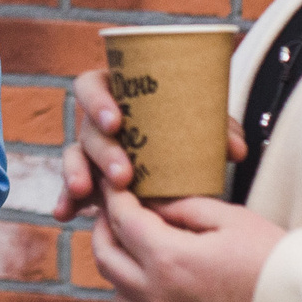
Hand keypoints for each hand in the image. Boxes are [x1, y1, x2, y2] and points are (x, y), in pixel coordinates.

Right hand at [54, 67, 244, 220]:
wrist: (183, 154)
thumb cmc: (187, 127)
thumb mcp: (201, 124)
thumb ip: (219, 130)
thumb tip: (236, 149)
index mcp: (118, 93)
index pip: (92, 86)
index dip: (98, 102)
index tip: (115, 122)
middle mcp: (98, 121)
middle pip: (88, 128)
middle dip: (102, 152)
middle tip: (123, 174)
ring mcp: (90, 149)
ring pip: (75, 156)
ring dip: (77, 173)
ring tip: (83, 192)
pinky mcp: (89, 177)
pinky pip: (72, 188)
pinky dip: (67, 201)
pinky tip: (64, 214)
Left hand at [89, 182, 283, 301]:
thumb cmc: (273, 264)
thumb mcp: (231, 219)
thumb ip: (183, 208)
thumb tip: (153, 205)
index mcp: (168, 258)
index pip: (122, 221)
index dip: (114, 199)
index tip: (114, 189)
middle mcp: (156, 297)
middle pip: (106, 259)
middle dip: (104, 231)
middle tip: (113, 217)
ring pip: (118, 298)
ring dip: (121, 273)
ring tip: (136, 257)